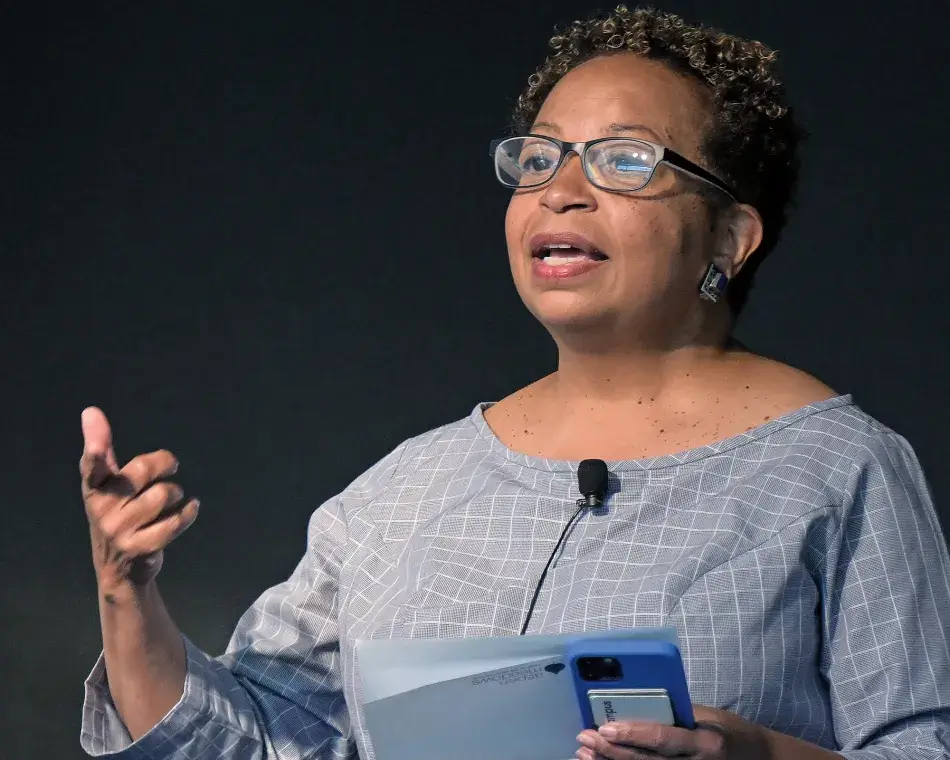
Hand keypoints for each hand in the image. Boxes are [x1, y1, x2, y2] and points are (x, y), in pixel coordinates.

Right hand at [80, 407, 199, 591]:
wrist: (118, 569)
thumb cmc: (116, 513)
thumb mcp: (106, 485)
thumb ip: (103, 450)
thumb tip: (90, 411)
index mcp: (94, 488)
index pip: (92, 467)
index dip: (95, 453)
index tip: (97, 444)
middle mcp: (102, 509)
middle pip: (143, 471)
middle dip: (164, 464)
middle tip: (171, 466)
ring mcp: (119, 531)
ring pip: (163, 495)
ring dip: (177, 492)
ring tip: (174, 497)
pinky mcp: (140, 548)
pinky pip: (174, 521)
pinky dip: (188, 512)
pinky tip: (191, 508)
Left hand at [576, 706, 771, 759]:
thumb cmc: (730, 732)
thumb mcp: (708, 717)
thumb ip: (676, 713)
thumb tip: (636, 701)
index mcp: (703, 743)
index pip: (662, 739)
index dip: (632, 733)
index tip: (606, 727)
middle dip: (610, 752)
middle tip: (584, 738)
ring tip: (584, 755)